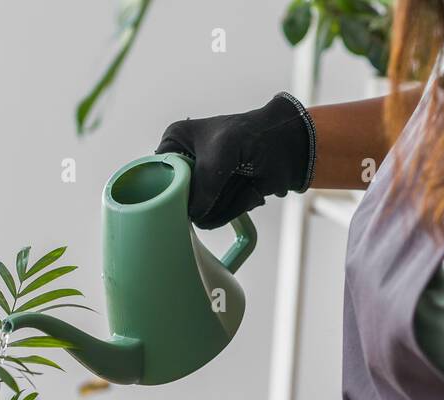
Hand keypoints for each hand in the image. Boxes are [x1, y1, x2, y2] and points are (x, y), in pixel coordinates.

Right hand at [156, 92, 315, 228]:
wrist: (288, 147)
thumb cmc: (253, 135)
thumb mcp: (221, 153)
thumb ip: (203, 184)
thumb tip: (193, 215)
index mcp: (176, 143)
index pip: (155, 174)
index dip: (167, 187)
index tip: (186, 191)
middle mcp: (185, 167)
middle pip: (175, 200)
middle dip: (202, 198)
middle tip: (223, 181)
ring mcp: (201, 188)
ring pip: (196, 214)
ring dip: (223, 202)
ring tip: (241, 179)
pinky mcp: (217, 203)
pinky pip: (215, 219)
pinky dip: (235, 207)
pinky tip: (247, 188)